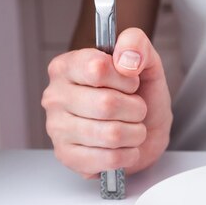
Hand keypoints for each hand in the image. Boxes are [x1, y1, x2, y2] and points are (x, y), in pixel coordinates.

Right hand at [42, 28, 171, 178]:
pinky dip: (128, 154)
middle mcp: (55, 96)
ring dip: (135, 133)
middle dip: (135, 109)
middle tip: (136, 109)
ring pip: (111, 134)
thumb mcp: (147, 64)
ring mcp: (57, 128)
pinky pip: (109, 159)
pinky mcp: (67, 156)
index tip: (131, 83)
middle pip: (107, 104)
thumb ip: (137, 45)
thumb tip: (125, 58)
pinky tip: (124, 147)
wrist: (149, 130)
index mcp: (67, 66)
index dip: (126, 79)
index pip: (97, 68)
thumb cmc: (142, 96)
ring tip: (132, 128)